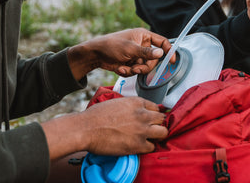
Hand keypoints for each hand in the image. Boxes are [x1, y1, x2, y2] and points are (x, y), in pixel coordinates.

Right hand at [42, 97, 167, 159]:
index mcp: (137, 102)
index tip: (151, 119)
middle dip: (157, 124)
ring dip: (156, 135)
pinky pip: (152, 147)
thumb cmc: (96, 115)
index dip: (153, 114)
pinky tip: (139, 146)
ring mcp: (142, 130)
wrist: (86, 129)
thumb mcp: (117, 102)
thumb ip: (130, 106)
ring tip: (149, 138)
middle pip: (162, 119)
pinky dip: (146, 147)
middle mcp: (142, 114)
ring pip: (163, 132)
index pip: (156, 107)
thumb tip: (136, 110)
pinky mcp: (138, 145)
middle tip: (151, 128)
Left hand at [67, 28, 171, 79]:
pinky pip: (136, 71)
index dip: (169, 50)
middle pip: (154, 59)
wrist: (95, 55)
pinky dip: (128, 72)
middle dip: (145, 66)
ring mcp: (136, 55)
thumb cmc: (111, 45)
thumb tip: (161, 53)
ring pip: (145, 67)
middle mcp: (142, 45)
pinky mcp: (131, 63)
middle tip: (136, 69)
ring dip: (135, 70)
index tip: (172, 61)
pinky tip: (119, 68)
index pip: (162, 42)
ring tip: (125, 68)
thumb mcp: (130, 49)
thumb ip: (147, 52)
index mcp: (144, 36)